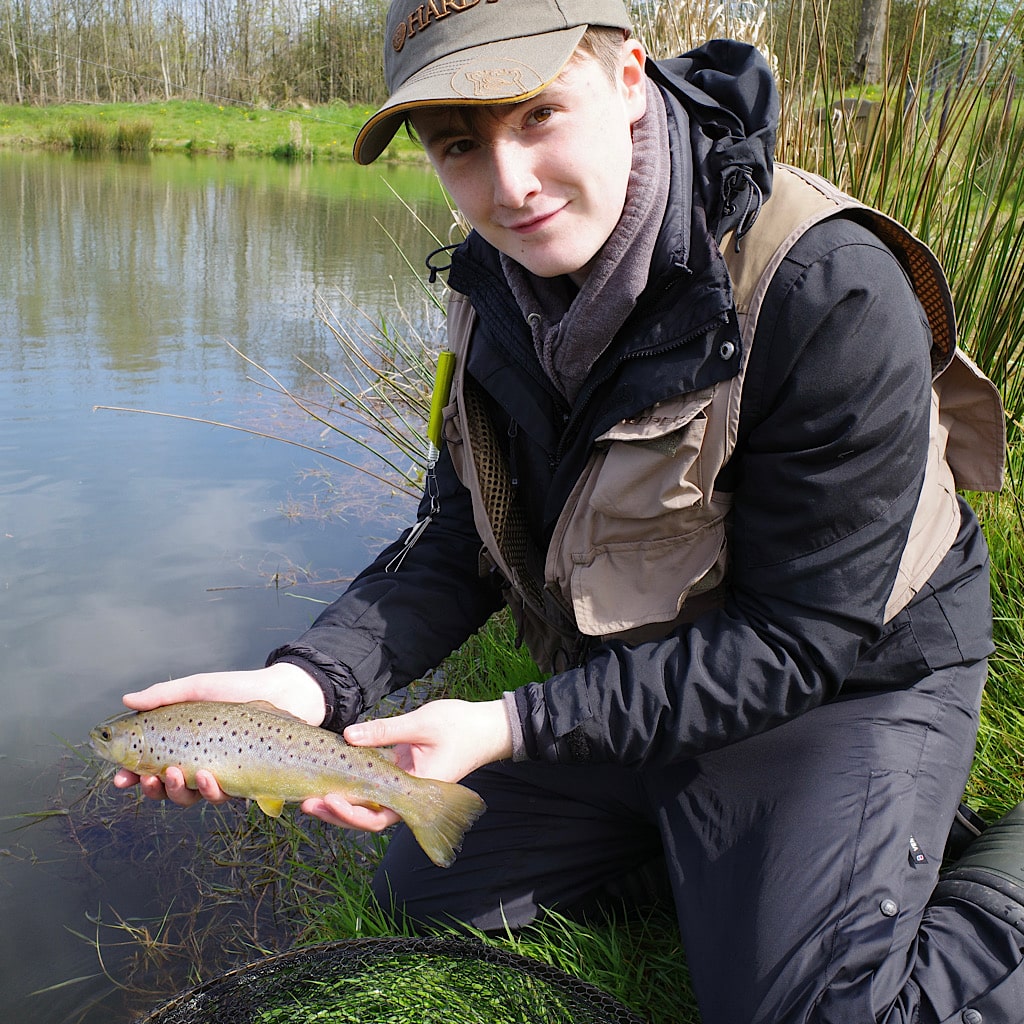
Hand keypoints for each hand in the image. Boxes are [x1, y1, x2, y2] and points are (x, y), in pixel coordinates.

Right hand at [112, 662, 325, 806]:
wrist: (285, 692)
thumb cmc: (240, 688)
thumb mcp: (199, 686)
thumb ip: (165, 695)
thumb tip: (127, 699)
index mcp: (183, 742)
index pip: (149, 766)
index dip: (131, 776)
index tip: (120, 779)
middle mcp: (198, 760)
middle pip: (166, 788)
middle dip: (152, 789)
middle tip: (147, 779)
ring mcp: (221, 772)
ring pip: (190, 797)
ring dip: (177, 791)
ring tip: (175, 774)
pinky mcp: (243, 781)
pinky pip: (222, 795)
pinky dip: (210, 790)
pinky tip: (206, 775)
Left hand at [300, 698, 512, 831]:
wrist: (487, 729)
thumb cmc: (461, 727)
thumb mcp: (422, 723)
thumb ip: (385, 731)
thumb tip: (347, 736)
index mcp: (417, 791)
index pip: (378, 816)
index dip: (350, 813)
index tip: (328, 798)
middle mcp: (408, 796)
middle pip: (367, 818)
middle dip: (336, 813)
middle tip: (306, 802)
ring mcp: (404, 788)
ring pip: (367, 807)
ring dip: (340, 803)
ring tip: (310, 795)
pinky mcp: (401, 775)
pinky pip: (373, 788)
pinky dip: (353, 786)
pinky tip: (331, 779)